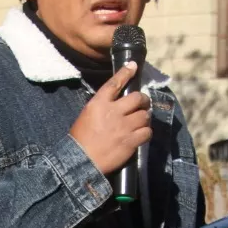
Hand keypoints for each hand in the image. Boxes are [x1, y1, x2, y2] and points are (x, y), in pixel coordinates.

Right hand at [69, 62, 151, 176]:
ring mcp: (124, 127)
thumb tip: (116, 103)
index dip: (126, 73)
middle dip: (143, 100)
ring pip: (144, 115)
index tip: (134, 66)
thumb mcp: (87, 115)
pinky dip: (146, 132)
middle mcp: (113, 112)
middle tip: (143, 104)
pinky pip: (147, 132)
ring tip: (141, 121)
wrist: (81, 161)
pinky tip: (142, 134)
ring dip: (145, 117)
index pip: (115, 83)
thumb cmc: (80, 139)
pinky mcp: (131, 141)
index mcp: (99, 103)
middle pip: (137, 98)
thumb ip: (102, 106)